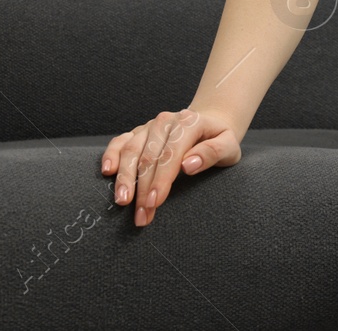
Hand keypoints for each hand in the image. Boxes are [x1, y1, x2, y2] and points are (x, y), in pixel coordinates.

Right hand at [101, 106, 243, 227]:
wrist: (209, 123)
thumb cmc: (219, 139)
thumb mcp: (229, 146)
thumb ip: (213, 153)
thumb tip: (188, 165)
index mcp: (189, 122)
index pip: (171, 154)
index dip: (161, 180)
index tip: (154, 203)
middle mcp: (165, 122)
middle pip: (148, 157)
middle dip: (142, 189)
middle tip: (141, 215)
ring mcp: (149, 126)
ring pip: (131, 151)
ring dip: (125, 178)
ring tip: (122, 201)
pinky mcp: (138, 132)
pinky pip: (120, 142)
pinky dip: (111, 155)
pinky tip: (107, 172)